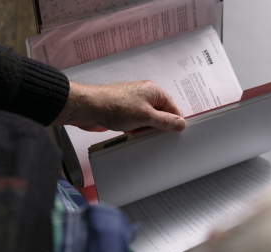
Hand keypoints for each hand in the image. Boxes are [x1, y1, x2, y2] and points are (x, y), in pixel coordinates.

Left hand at [52, 81, 185, 131]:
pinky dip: (137, 130)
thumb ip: (165, 121)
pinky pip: (136, 123)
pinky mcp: (124, 113)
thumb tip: (180, 123)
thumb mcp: (146, 116)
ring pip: (147, 120)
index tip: (177, 134)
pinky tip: (135, 137)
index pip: (172, 107)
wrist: (89, 108)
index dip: (175, 121)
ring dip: (147, 130)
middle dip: (161, 127)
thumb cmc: (116, 106)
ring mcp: (133, 104)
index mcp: (153, 92)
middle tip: (162, 139)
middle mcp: (144, 96)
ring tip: (146, 138)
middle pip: (160, 114)